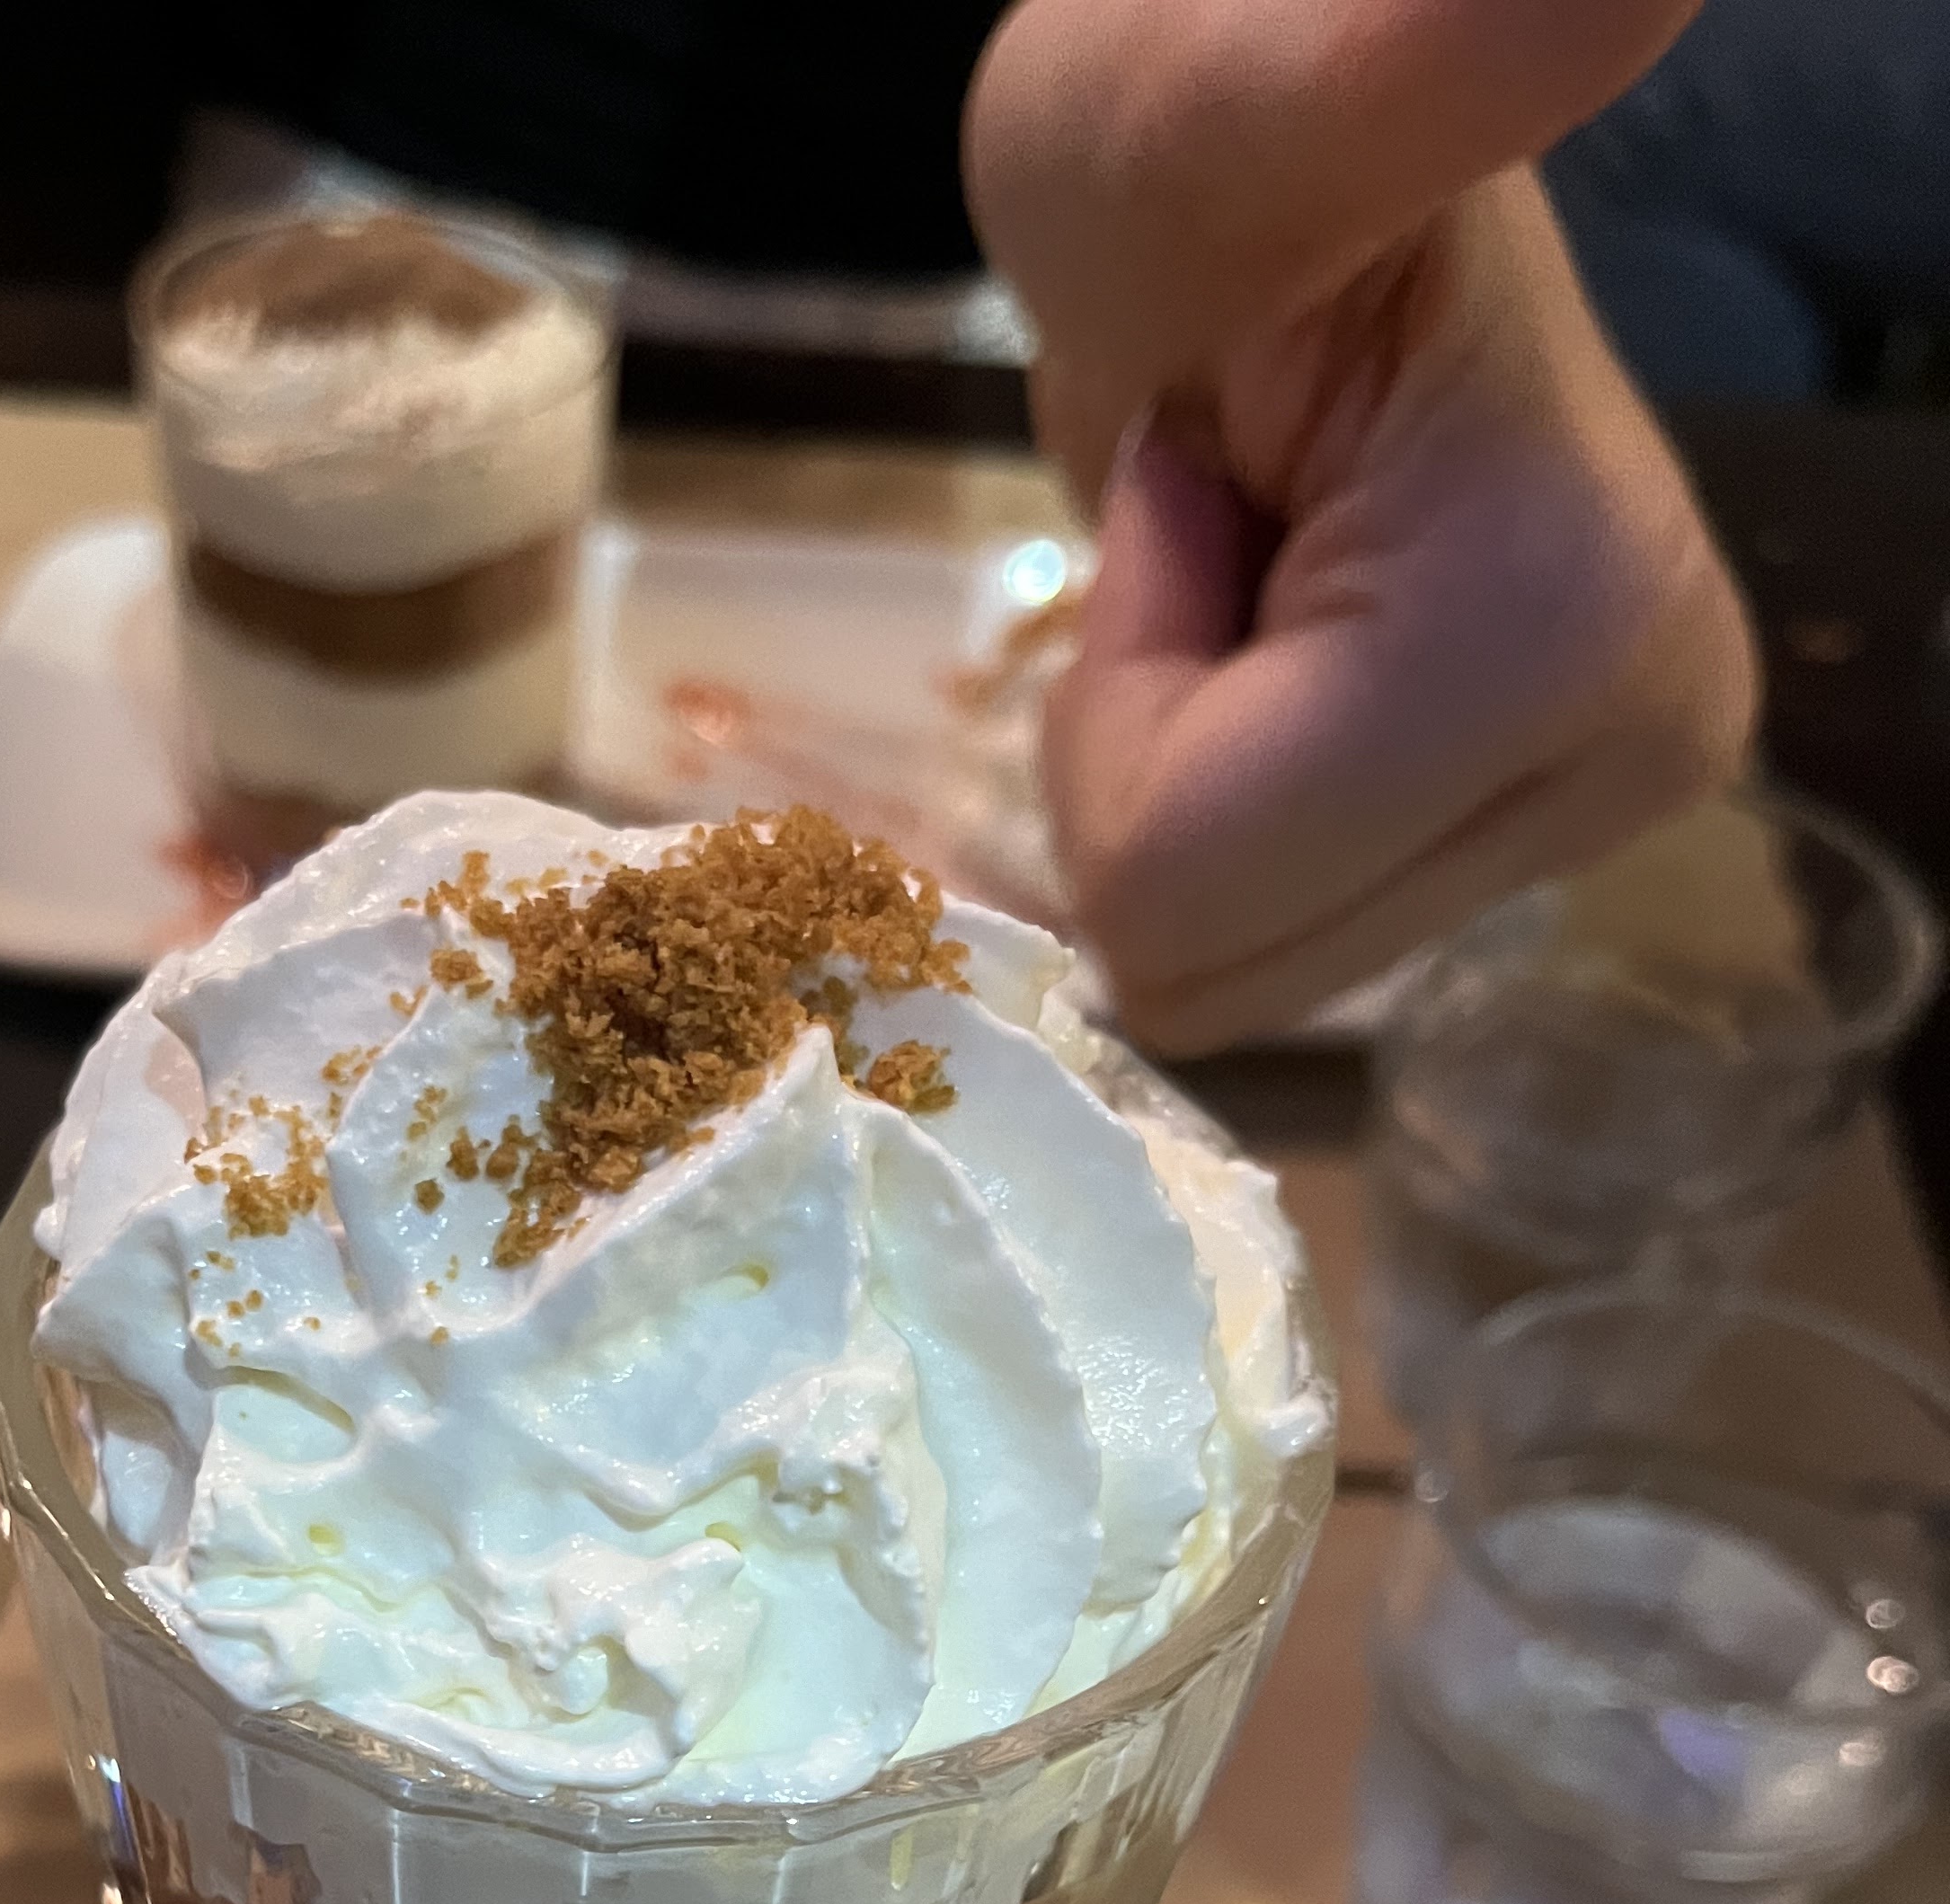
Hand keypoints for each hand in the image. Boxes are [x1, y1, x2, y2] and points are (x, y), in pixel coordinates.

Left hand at [966, 5, 1759, 1049]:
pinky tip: (1283, 617)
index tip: (1193, 495)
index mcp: (1564, 631)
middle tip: (1216, 529)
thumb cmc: (1191, 121)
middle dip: (1150, 753)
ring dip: (1177, 766)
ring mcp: (1596, 802)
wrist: (1264, 132)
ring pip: (1228, 967)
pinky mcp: (1535, 829)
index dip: (1119, 705)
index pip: (1179, 888)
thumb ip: (1408, 72)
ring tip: (1253, 554)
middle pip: (1212, 962)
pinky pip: (1258, 938)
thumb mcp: (1224, 119)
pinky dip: (1215, 790)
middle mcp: (1632, 754)